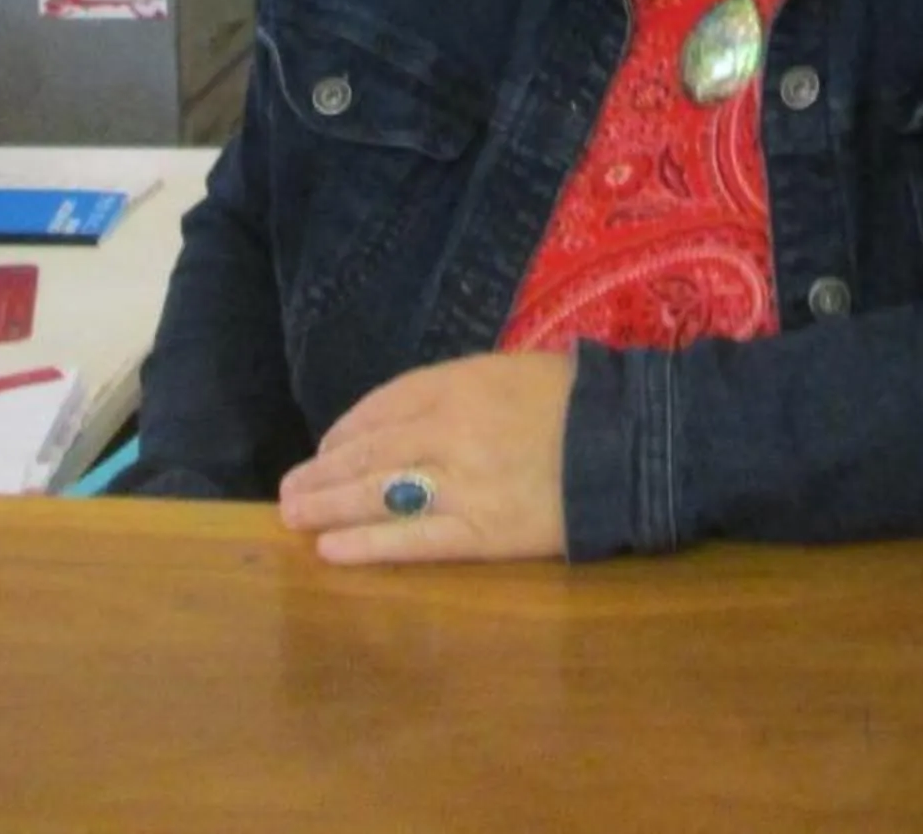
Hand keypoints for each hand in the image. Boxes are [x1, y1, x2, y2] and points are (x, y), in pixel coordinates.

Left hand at [276, 350, 574, 564]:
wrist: (633, 442)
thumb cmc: (578, 400)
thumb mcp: (513, 370)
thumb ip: (460, 389)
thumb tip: (410, 417)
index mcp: (459, 383)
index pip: (383, 406)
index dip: (346, 431)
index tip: (324, 449)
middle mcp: (449, 430)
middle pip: (369, 453)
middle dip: (323, 474)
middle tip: (289, 492)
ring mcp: (462, 483)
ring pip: (378, 496)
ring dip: (329, 508)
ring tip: (294, 520)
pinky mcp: (483, 532)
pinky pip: (414, 541)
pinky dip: (368, 547)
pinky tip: (332, 552)